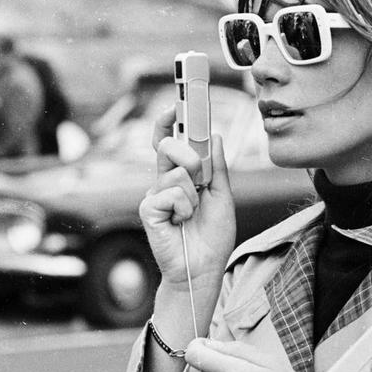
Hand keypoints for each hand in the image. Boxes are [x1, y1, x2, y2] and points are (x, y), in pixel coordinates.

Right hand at [139, 106, 236, 292]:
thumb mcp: (223, 196)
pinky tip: (181, 223)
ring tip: (191, 214)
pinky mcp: (148, 210)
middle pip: (168, 146)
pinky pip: (171, 193)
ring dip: (193, 195)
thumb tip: (216, 135)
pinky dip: (184, 208)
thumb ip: (218, 167)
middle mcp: (164, 182)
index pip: (170, 141)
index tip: (178, 103)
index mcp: (181, 176)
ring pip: (176, 173)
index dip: (170, 121)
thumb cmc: (212, 237)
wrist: (204, 268)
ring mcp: (154, 195)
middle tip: (200, 180)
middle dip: (190, 157)